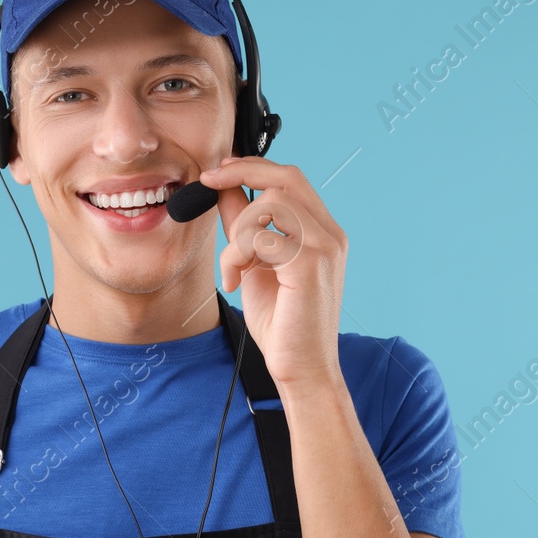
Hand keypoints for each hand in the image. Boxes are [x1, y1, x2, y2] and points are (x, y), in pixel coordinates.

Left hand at [199, 156, 349, 391]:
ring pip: (269, 204)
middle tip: (207, 182)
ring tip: (233, 267)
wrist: (303, 370)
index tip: (218, 171)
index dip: (252, 167)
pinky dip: (235, 257)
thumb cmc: (283, 326)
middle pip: (286, 177)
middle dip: (241, 171)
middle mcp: (330, 234)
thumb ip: (245, 228)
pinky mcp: (310, 264)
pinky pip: (260, 238)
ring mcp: (324, 247)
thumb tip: (224, 191)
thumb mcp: (256, 266)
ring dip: (236, 232)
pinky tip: (235, 283)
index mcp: (322, 232)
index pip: (290, 179)